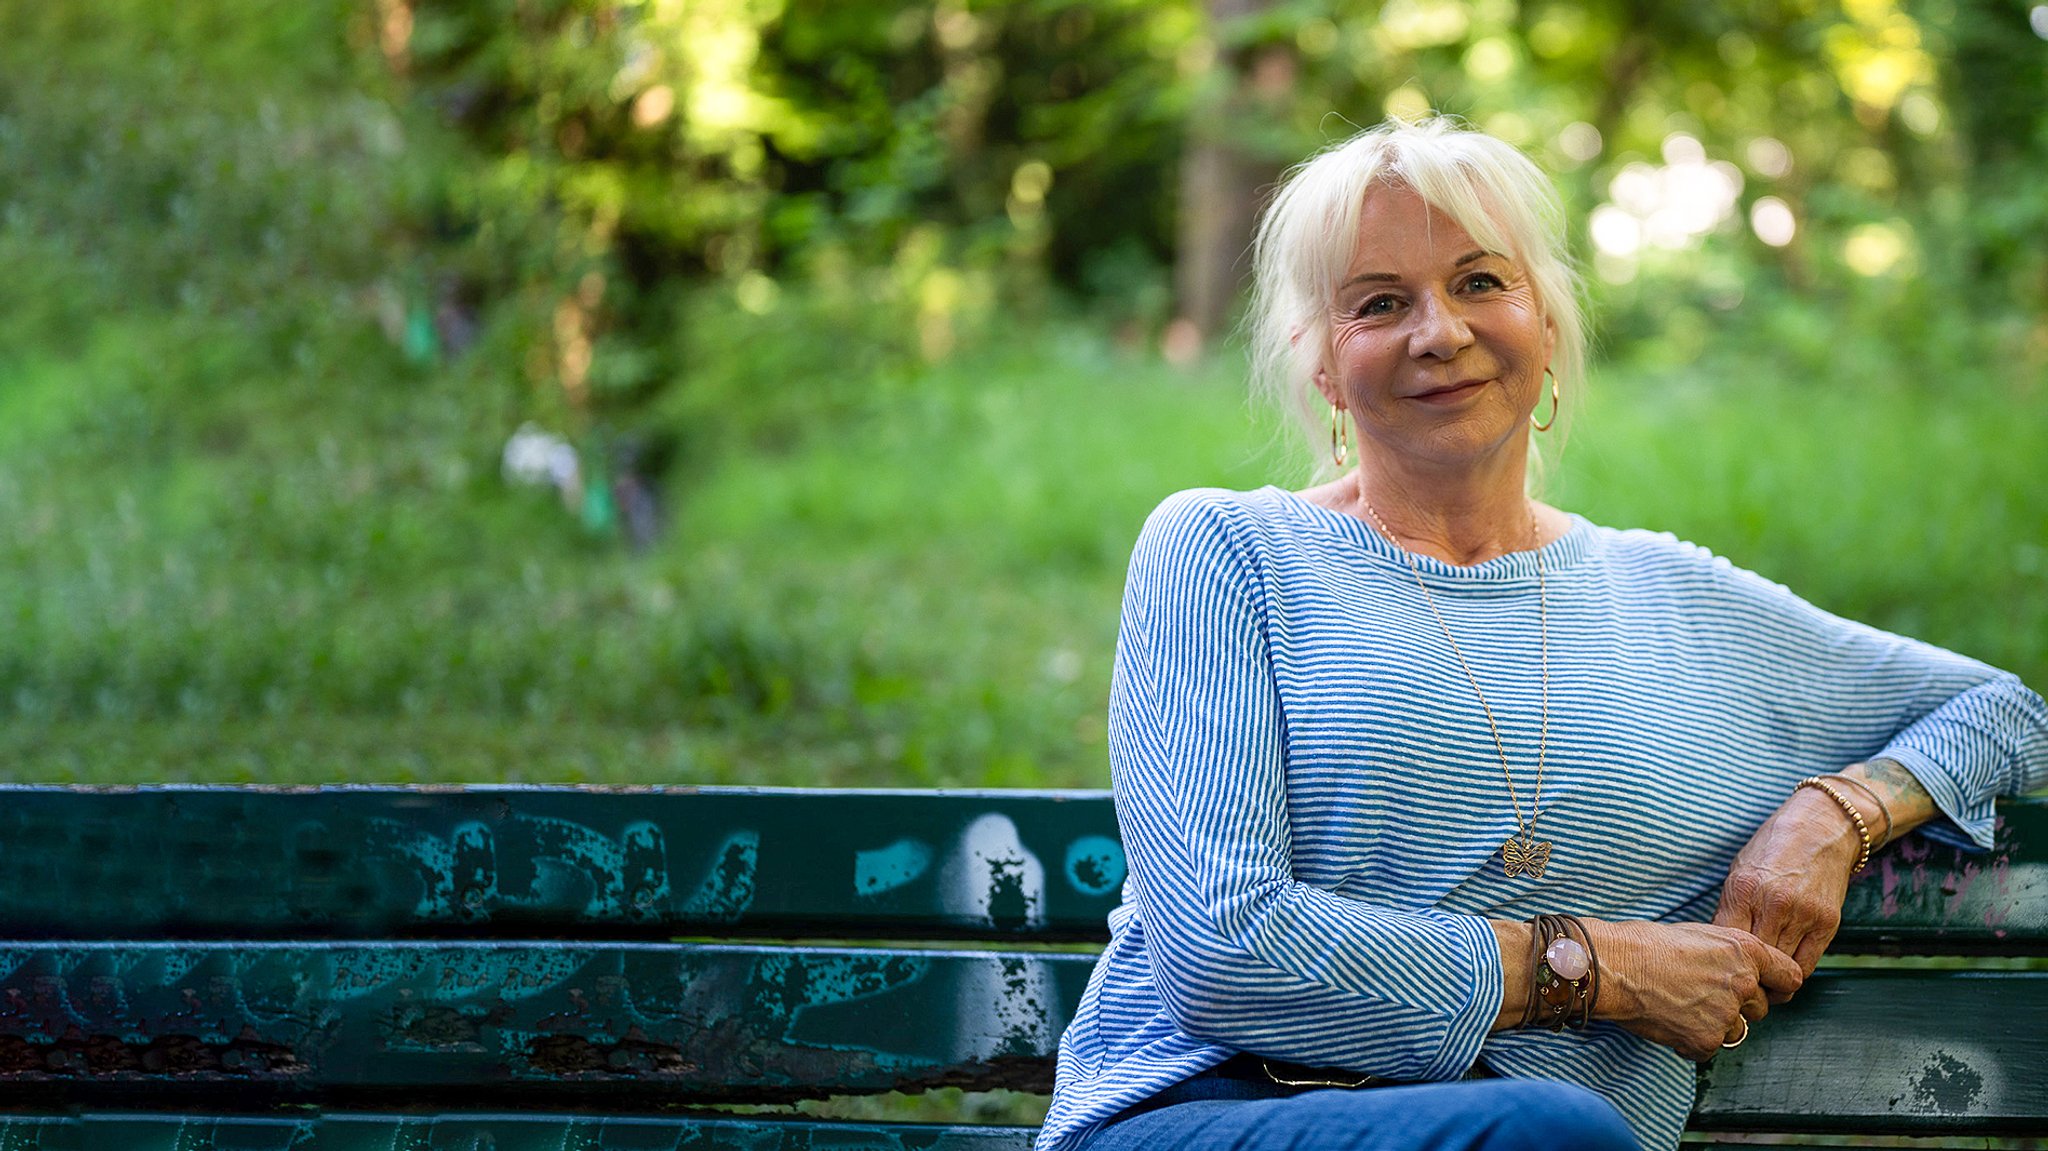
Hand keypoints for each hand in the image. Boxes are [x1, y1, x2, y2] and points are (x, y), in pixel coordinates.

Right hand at [1587, 919, 1802, 1061]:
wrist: (1613, 966)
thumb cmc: (1646, 944)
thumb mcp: (1700, 935)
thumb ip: (1732, 956)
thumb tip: (1745, 974)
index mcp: (1746, 951)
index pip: (1790, 977)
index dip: (1776, 984)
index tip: (1764, 989)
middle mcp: (1743, 983)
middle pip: (1760, 1007)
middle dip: (1737, 1005)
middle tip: (1701, 993)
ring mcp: (1725, 1014)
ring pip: (1736, 1030)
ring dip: (1714, 1024)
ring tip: (1680, 1005)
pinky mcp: (1705, 1039)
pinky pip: (1708, 1048)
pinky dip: (1691, 1040)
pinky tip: (1669, 1019)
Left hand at [1712, 787, 1863, 978]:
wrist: (1820, 828)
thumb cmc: (1772, 849)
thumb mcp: (1739, 871)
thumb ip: (1729, 907)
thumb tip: (1717, 947)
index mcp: (1743, 889)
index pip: (1725, 942)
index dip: (1720, 961)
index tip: (1717, 970)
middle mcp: (1773, 904)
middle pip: (1753, 960)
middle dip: (1745, 976)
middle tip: (1738, 985)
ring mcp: (1803, 914)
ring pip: (1781, 968)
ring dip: (1770, 981)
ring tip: (1760, 984)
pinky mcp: (1827, 923)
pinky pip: (1807, 964)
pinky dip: (1794, 974)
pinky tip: (1784, 974)